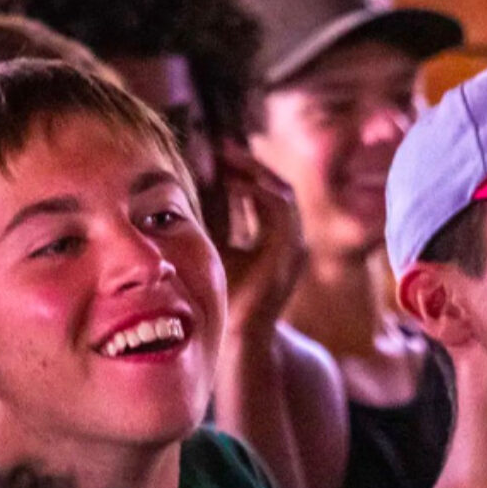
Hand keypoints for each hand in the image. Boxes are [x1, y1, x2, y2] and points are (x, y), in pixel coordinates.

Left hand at [215, 140, 305, 343]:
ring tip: (225, 160)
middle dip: (250, 165)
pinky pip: (280, 209)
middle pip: (278, 186)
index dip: (244, 171)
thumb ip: (214, 219)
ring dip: (253, 172)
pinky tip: (231, 184)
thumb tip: (192, 184)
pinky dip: (257, 192)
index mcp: (275, 241)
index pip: (266, 193)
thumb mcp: (215, 248)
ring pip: (282, 193)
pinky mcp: (289, 252)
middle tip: (221, 147)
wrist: (237, 340)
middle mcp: (291, 241)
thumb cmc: (222, 298)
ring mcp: (294, 247)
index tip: (217, 153)